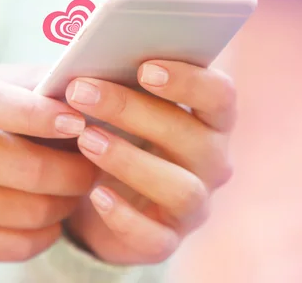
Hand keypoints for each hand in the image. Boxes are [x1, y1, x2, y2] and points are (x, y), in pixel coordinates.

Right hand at [0, 66, 96, 261]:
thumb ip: (42, 83)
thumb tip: (93, 89)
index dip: (40, 116)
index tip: (79, 122)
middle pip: (28, 169)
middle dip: (77, 171)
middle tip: (95, 166)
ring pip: (31, 212)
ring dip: (67, 203)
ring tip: (74, 190)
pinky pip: (19, 245)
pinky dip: (48, 232)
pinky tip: (50, 215)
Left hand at [64, 60, 235, 264]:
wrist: (101, 194)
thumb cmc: (117, 133)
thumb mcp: (120, 105)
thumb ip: (119, 81)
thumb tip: (91, 60)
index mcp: (210, 120)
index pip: (220, 95)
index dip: (189, 80)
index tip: (144, 67)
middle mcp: (212, 161)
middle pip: (191, 136)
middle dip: (134, 111)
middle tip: (82, 92)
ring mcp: (194, 204)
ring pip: (180, 187)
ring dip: (130, 160)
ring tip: (84, 139)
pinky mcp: (167, 240)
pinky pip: (155, 236)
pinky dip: (124, 216)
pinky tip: (94, 194)